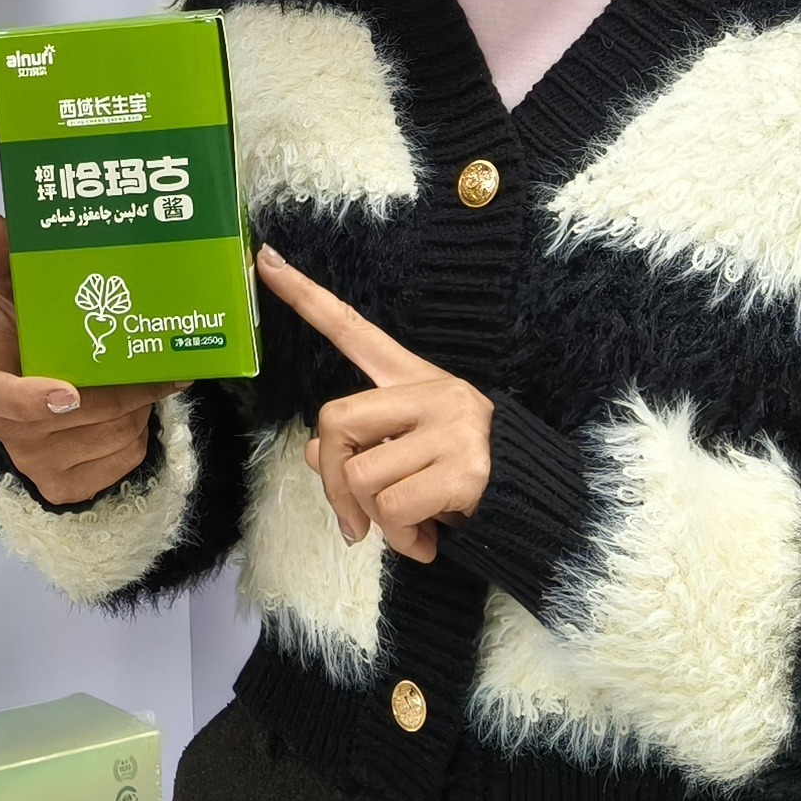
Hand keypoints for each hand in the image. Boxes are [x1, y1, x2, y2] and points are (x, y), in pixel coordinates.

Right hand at [0, 212, 176, 505]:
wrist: (41, 409)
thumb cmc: (32, 350)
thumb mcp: (20, 307)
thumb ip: (8, 266)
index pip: (3, 401)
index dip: (34, 400)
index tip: (69, 390)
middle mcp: (12, 435)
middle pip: (78, 416)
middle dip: (122, 389)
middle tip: (154, 363)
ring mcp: (42, 467)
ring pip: (109, 436)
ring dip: (138, 407)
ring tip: (145, 381)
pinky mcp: (73, 488)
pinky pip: (123, 460)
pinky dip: (140, 434)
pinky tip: (138, 413)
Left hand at [262, 245, 492, 564]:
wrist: (535, 502)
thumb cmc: (460, 473)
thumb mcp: (408, 450)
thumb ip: (360, 445)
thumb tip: (312, 453)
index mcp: (412, 377)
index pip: (353, 329)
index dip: (305, 296)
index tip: (266, 259)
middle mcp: (432, 393)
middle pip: (336, 421)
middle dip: (332, 480)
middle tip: (352, 518)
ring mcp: (451, 429)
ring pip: (362, 477)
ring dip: (376, 519)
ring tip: (411, 525)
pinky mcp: (465, 471)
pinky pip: (394, 510)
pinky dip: (401, 540)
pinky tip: (427, 539)